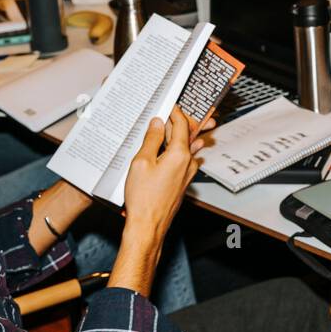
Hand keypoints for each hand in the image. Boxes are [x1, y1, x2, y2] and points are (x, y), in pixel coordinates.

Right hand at [119, 108, 209, 243]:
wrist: (148, 225)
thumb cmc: (144, 198)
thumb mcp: (141, 162)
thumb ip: (151, 140)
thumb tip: (157, 124)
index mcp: (180, 154)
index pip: (182, 125)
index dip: (175, 112)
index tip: (169, 106)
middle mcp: (189, 163)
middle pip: (184, 135)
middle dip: (175, 124)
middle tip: (164, 115)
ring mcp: (188, 173)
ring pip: (183, 148)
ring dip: (174, 138)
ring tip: (161, 131)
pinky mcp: (183, 182)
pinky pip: (181, 160)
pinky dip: (173, 152)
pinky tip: (161, 151)